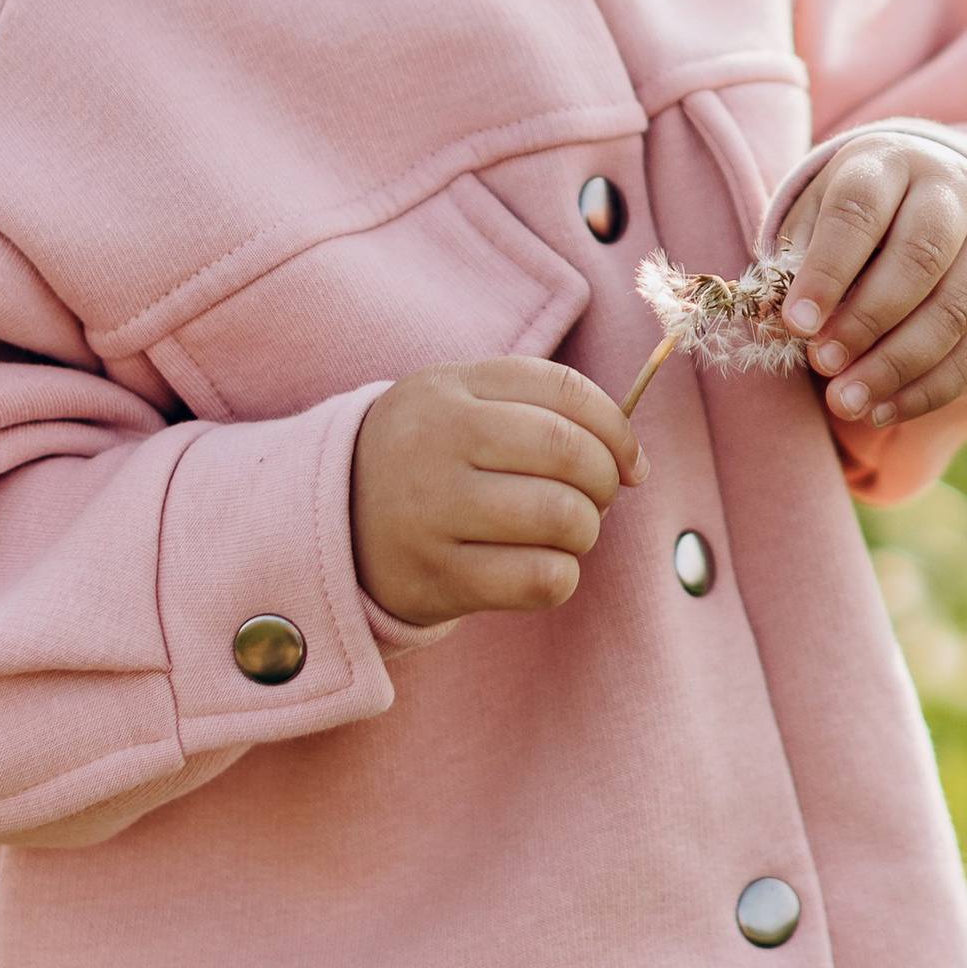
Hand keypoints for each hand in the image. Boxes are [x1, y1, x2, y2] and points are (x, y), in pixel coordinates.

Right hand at [352, 359, 644, 625]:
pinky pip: (540, 579)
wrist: (333, 524)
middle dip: (605, 481)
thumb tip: (633, 461)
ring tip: (564, 533)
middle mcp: (438, 442)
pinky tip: (541, 567)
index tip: (630, 461)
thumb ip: (544, 409)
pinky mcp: (437, 579)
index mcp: (452, 388)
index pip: (566, 391)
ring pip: (562, 517)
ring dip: (585, 531)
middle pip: (569, 453)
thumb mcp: (463, 403)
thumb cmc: (428, 458)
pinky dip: (562, 576)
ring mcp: (433, 512)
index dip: (617, 428)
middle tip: (596, 499)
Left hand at [777, 133, 966, 432]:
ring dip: (898, 364)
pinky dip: (929, 388)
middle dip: (866, 320)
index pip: (860, 211)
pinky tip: (883, 410)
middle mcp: (951, 193)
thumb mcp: (819, 211)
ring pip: (956, 308)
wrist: (933, 196)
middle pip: (919, 258)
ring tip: (846, 400)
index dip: (827, 270)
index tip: (796, 324)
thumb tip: (781, 325)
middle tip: (821, 363)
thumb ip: (798, 260)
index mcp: (891, 162)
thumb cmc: (856, 215)